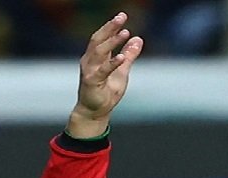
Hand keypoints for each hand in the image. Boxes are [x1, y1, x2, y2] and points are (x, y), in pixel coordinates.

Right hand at [67, 13, 144, 137]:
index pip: (103, 37)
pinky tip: (121, 57)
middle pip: (99, 39)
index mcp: (96, 57)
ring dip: (112, 41)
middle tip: (121, 17)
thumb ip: (129, 55)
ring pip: (99, 51)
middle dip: (110, 27)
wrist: (95, 111)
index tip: (122, 15)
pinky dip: (112, 63)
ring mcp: (89, 70)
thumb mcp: (123, 71)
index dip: (112, 26)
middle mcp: (90, 60)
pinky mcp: (92, 81)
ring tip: (124, 32)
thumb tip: (138, 39)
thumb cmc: (107, 92)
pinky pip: (103, 70)